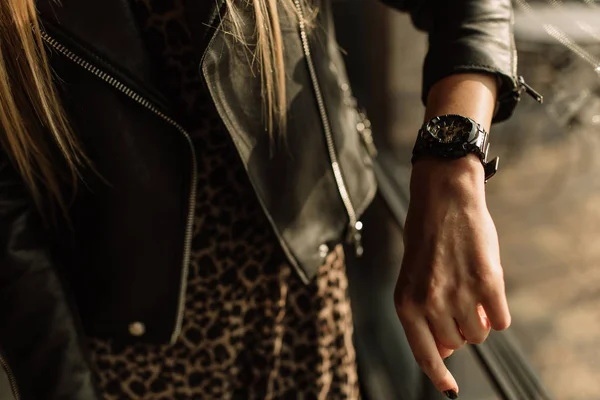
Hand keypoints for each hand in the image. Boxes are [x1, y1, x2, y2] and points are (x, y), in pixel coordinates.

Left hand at [394, 154, 510, 396]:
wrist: (444, 199)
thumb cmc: (426, 237)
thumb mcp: (413, 277)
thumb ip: (423, 314)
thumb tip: (446, 351)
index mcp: (405, 303)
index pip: (423, 354)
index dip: (439, 375)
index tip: (450, 389)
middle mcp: (429, 303)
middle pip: (456, 344)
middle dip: (460, 330)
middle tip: (459, 302)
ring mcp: (458, 295)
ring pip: (479, 335)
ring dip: (479, 319)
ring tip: (470, 290)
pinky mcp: (487, 283)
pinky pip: (501, 321)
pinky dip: (497, 312)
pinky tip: (487, 289)